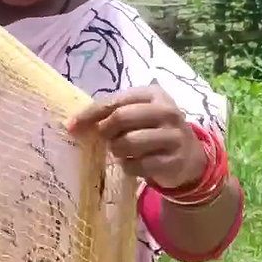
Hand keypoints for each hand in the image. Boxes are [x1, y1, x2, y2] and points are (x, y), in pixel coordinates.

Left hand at [65, 82, 205, 190]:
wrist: (189, 155)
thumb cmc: (154, 130)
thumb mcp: (137, 114)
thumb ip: (110, 113)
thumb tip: (75, 125)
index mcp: (154, 94)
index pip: (114, 100)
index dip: (90, 113)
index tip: (72, 126)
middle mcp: (167, 111)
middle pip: (121, 118)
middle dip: (105, 131)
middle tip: (103, 140)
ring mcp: (173, 136)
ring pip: (128, 143)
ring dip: (117, 150)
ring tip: (121, 151)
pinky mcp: (174, 160)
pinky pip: (138, 165)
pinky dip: (128, 167)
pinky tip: (133, 164)